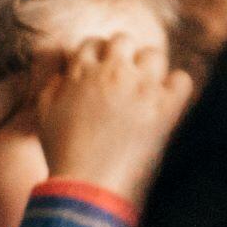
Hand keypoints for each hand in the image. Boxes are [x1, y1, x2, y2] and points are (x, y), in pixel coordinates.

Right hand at [29, 34, 192, 204]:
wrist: (87, 186)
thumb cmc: (63, 154)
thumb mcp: (45, 115)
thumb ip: (53, 87)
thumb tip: (66, 74)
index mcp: (81, 72)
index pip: (93, 43)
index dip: (97, 56)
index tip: (101, 72)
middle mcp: (113, 72)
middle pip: (124, 41)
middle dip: (124, 57)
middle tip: (124, 80)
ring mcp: (142, 87)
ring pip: (154, 55)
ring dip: (150, 69)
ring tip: (145, 91)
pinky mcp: (165, 107)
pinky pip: (181, 80)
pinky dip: (176, 88)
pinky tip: (167, 102)